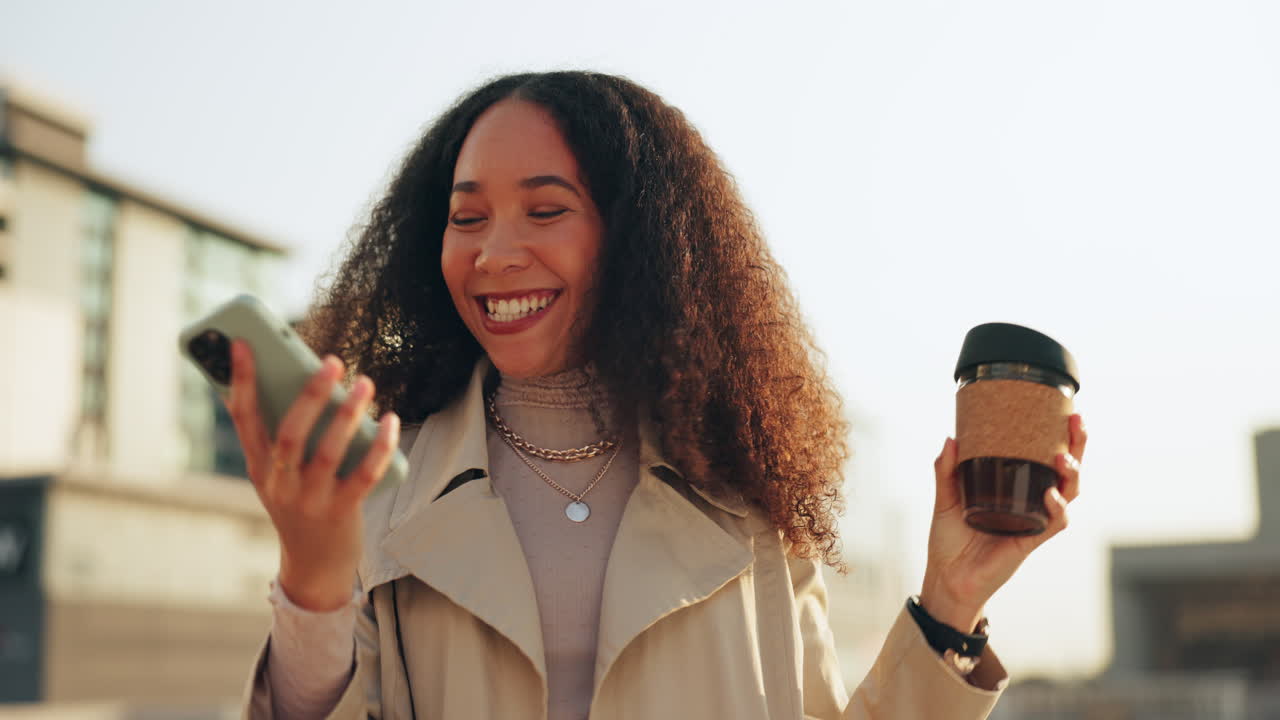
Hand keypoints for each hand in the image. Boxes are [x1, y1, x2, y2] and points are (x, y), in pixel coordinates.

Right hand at [225, 339, 399, 610]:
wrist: (313, 566)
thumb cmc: (299, 505)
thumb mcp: (278, 474)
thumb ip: (283, 435)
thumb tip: (300, 380)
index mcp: (258, 466)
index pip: (243, 418)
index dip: (241, 380)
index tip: (244, 343)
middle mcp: (279, 483)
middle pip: (290, 433)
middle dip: (310, 394)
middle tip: (332, 361)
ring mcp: (309, 500)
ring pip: (328, 452)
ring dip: (349, 414)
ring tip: (365, 383)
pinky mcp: (341, 513)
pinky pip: (364, 476)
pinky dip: (380, 447)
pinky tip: (391, 421)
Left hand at [919, 414, 1086, 631]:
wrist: (946, 578)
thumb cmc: (949, 540)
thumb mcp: (946, 498)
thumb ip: (946, 471)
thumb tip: (951, 438)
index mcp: (1013, 488)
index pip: (1043, 457)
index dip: (1058, 436)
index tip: (1063, 411)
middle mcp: (1029, 502)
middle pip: (1064, 471)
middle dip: (1076, 446)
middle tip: (1076, 420)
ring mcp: (1033, 521)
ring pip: (1067, 494)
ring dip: (1071, 474)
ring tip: (1062, 456)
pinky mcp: (1030, 540)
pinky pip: (1053, 523)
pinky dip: (1056, 508)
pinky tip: (1051, 494)